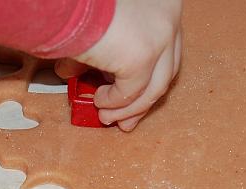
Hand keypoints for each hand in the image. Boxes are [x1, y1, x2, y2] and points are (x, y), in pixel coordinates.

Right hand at [56, 0, 182, 130]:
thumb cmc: (77, 4)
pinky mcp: (142, 56)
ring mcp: (159, 37)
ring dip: (128, 109)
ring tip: (106, 117)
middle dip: (142, 103)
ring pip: (154, 89)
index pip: (168, 53)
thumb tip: (85, 75)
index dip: (150, 80)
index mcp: (164, 4)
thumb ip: (104, 53)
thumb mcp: (102, 28)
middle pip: (165, 73)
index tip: (136, 98)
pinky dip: (114, 103)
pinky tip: (99, 101)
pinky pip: (130, 93)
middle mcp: (169, 17)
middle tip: (125, 120)